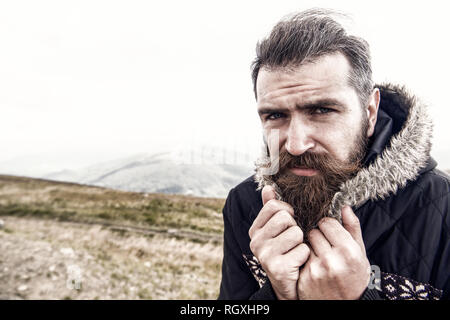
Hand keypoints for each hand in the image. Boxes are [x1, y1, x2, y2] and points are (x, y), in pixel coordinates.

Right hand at [249, 185, 309, 299]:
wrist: (287, 284)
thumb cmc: (284, 251)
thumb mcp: (275, 230)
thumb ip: (271, 208)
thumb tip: (267, 187)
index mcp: (254, 230)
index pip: (274, 206)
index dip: (288, 211)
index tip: (289, 221)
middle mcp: (256, 242)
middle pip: (285, 218)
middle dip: (295, 227)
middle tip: (292, 240)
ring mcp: (265, 255)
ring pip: (295, 233)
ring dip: (301, 242)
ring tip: (295, 250)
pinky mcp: (278, 268)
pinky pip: (302, 249)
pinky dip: (305, 255)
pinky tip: (298, 262)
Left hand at [297, 206, 369, 299]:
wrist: (345, 305)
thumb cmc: (355, 277)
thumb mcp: (360, 253)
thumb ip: (352, 228)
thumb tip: (345, 207)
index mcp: (348, 251)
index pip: (327, 223)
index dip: (328, 226)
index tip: (330, 233)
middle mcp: (332, 260)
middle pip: (314, 232)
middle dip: (318, 236)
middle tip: (325, 246)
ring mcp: (316, 270)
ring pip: (304, 243)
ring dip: (310, 247)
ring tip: (320, 256)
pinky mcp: (305, 279)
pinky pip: (299, 257)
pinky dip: (304, 259)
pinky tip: (313, 267)